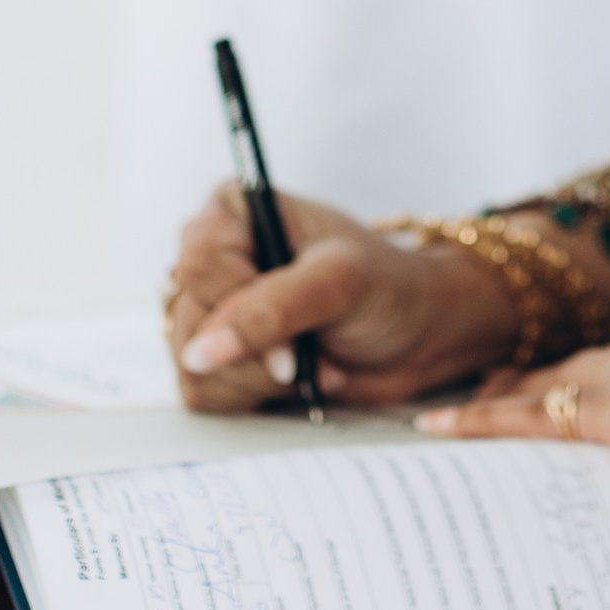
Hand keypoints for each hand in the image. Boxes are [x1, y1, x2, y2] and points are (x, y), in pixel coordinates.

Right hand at [164, 188, 520, 413]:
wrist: (418, 333)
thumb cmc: (387, 287)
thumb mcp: (339, 283)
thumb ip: (271, 310)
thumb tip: (201, 351)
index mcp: (235, 213)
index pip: (200, 264)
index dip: (237, 311)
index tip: (288, 349)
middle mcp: (216, 257)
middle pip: (191, 321)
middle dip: (257, 354)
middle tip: (308, 359)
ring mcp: (213, 311)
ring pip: (194, 365)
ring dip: (261, 379)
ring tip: (312, 365)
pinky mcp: (221, 358)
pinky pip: (205, 392)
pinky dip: (255, 397)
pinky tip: (296, 381)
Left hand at [416, 299, 609, 481]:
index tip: (596, 368)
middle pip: (585, 357)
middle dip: (548, 373)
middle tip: (507, 384)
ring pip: (545, 382)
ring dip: (504, 395)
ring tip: (465, 407)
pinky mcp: (599, 410)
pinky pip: (522, 416)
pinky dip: (477, 417)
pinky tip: (437, 424)